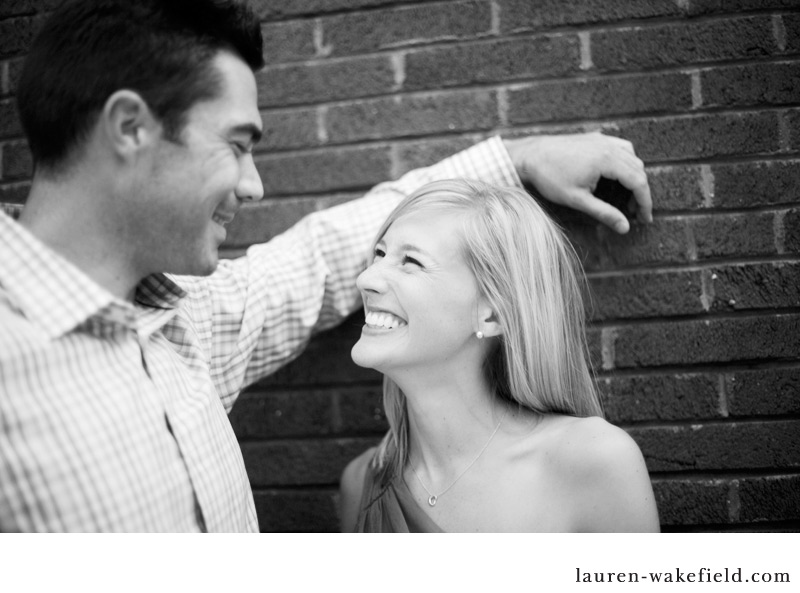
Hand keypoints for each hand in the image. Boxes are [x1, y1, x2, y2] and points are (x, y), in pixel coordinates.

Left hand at [504, 132, 652, 233]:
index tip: (645, 219)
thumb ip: (605, 213)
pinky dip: (625, 162)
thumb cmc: (550, 178)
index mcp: (607, 160)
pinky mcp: (595, 137)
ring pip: (632, 157)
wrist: (529, 156)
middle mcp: (609, 146)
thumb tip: (625, 228)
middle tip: (634, 213)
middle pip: (638, 170)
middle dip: (640, 193)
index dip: (645, 202)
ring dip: (633, 177)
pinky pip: (620, 148)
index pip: (638, 182)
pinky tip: (616, 176)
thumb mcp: (578, 200)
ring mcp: (602, 139)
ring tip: (626, 198)